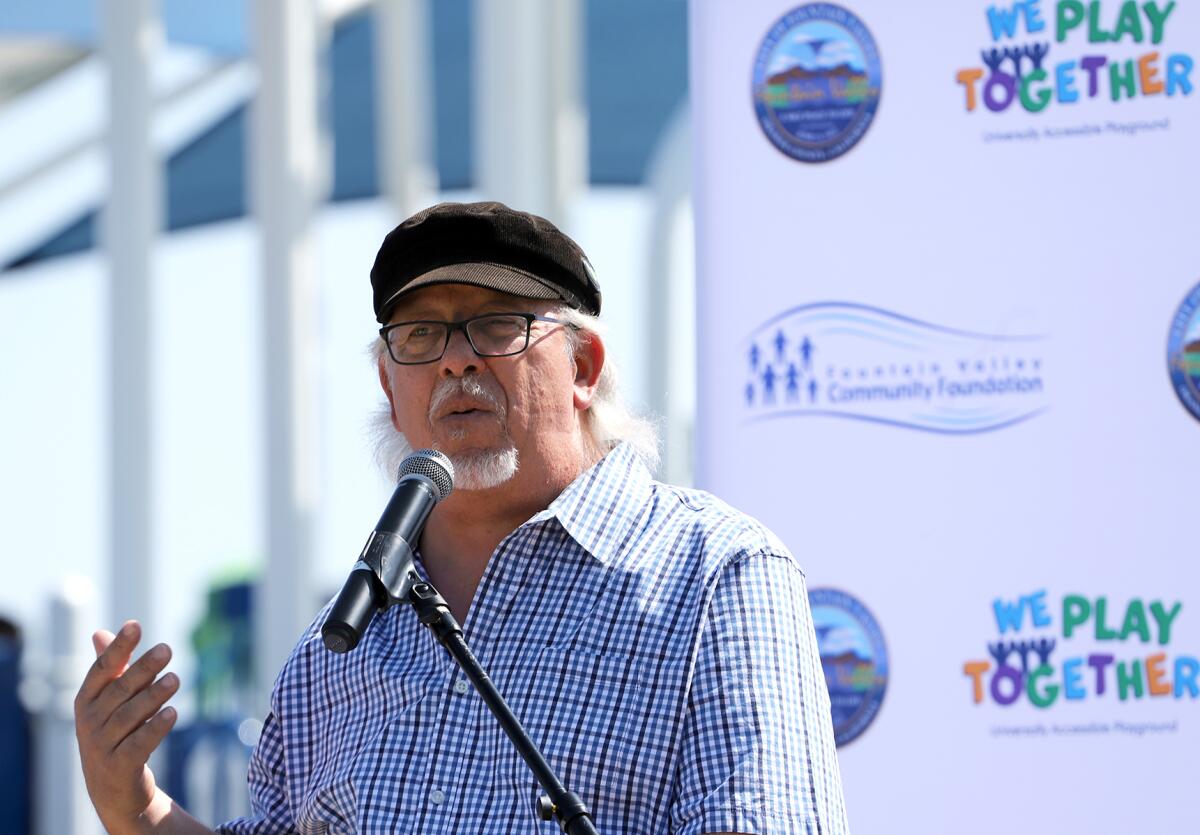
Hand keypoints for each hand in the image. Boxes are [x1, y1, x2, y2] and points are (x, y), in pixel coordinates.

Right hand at [74, 620, 179, 833]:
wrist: (112, 787)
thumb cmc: (114, 731)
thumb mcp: (108, 701)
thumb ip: (110, 667)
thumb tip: (100, 632)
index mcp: (86, 700)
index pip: (102, 669)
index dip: (118, 648)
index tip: (135, 625)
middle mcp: (90, 721)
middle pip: (120, 689)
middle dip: (143, 668)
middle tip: (167, 649)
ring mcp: (102, 745)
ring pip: (131, 715)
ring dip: (154, 695)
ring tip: (175, 679)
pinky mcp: (120, 766)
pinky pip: (139, 743)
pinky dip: (156, 727)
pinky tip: (173, 712)